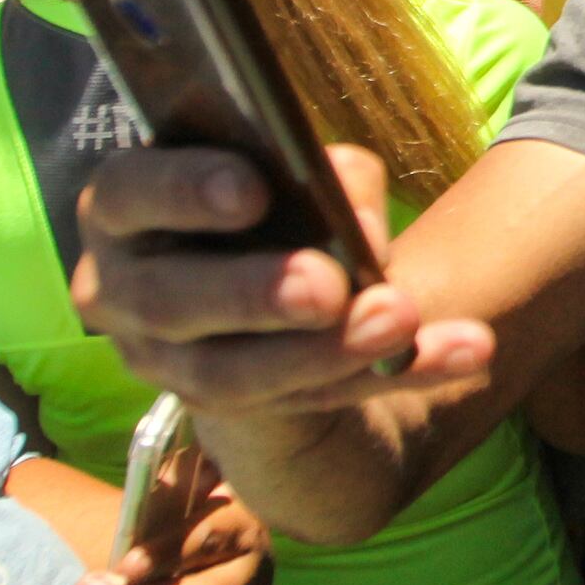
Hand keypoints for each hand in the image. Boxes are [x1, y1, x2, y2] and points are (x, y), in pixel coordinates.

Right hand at [71, 143, 492, 423]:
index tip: (251, 189)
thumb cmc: (267, 198)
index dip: (182, 192)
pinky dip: (394, 375)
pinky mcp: (229, 413)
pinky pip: (309, 402)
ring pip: (232, 375)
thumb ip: (324, 179)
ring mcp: (165, 364)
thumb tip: (357, 228)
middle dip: (255, 294)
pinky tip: (463, 352)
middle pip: (173, 301)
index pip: (130, 195)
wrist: (262, 285)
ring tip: (401, 323)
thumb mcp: (293, 171)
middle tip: (328, 285)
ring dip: (326, 353)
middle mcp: (121, 291)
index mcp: (124, 208)